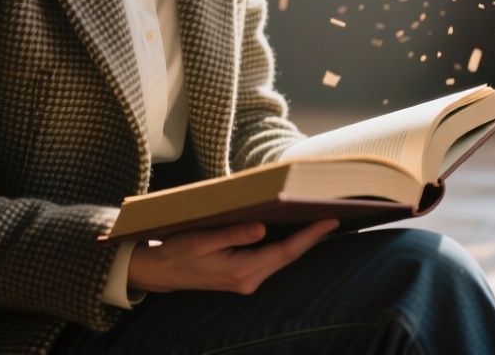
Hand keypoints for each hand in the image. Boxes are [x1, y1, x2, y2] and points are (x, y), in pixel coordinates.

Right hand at [127, 219, 338, 294]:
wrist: (160, 272)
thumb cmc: (178, 251)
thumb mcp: (203, 239)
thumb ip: (233, 234)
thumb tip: (262, 227)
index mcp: (241, 271)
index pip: (285, 252)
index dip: (309, 236)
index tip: (330, 220)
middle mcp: (249, 280)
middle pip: (288, 256)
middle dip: (312, 237)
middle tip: (333, 214)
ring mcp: (246, 280)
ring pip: (281, 258)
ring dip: (301, 241)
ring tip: (320, 219)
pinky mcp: (242, 276)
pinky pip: (271, 259)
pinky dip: (285, 245)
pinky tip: (293, 231)